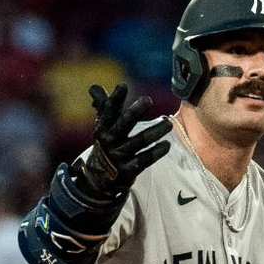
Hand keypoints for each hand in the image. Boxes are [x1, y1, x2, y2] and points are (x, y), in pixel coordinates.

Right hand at [71, 83, 171, 204]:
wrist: (99, 178)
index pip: (108, 111)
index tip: (123, 86)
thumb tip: (94, 87)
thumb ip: (103, 106)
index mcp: (102, 128)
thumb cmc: (106, 144)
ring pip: (139, 141)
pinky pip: (144, 160)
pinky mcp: (128, 170)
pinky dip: (156, 152)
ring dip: (155, 131)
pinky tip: (166, 145)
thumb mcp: (103, 127)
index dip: (115, 99)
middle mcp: (109, 140)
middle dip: (135, 112)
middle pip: (123, 124)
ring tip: (168, 124)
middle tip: (148, 100)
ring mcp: (119, 155)